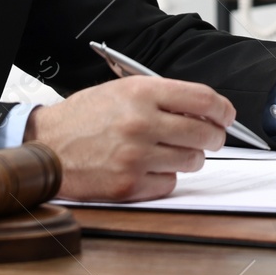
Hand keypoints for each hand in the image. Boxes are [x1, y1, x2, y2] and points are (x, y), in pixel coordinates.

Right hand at [23, 77, 230, 200]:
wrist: (48, 146)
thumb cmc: (85, 117)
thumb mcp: (123, 90)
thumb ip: (163, 96)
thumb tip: (204, 109)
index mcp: (142, 93)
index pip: (203, 99)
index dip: (223, 109)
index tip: (227, 116)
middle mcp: (141, 123)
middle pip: (204, 132)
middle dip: (214, 137)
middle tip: (210, 138)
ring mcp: (135, 155)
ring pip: (191, 160)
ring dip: (189, 157)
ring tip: (172, 151)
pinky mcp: (129, 184)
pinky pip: (170, 183)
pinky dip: (165, 177)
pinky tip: (150, 167)